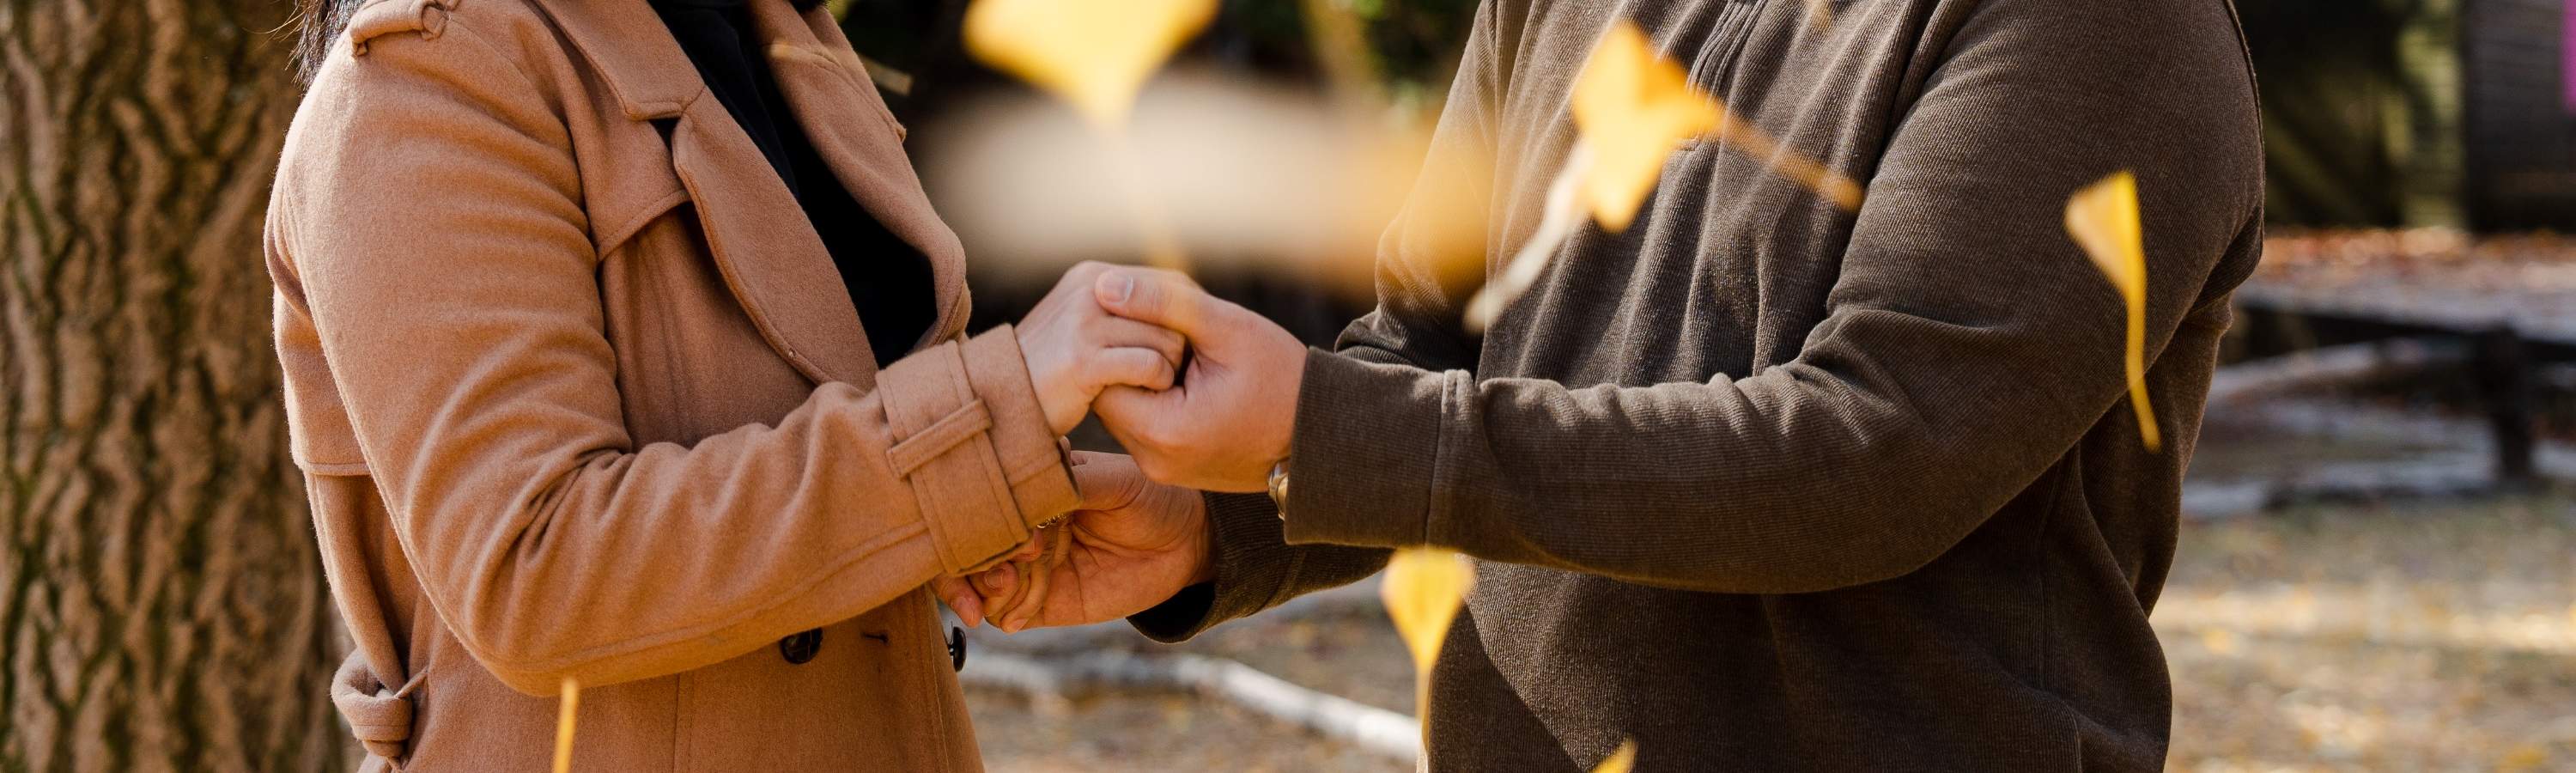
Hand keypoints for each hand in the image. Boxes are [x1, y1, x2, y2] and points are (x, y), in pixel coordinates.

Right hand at [933, 452, 1211, 630]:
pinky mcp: (1040, 600)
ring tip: (1005, 586)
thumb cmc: (1151, 498)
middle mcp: (1019, 523)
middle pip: (965, 540)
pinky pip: (1001, 610)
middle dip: (972, 555)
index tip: (1011, 526)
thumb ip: (1070, 484)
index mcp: (1029, 484)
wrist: (1186, 545)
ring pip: (975, 577)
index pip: (978, 495)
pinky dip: (1000, 612)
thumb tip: (1026, 488)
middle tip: (1005, 563)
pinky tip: (1015, 617)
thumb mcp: (1114, 481)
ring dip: (981, 585)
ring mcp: (1024, 563)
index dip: (979, 512)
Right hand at [1016, 262, 1190, 434]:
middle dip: (1179, 346)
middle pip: (1173, 312)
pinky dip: (1157, 382)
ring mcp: (1083, 323)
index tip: (1185, 348)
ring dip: (1169, 368)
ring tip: (1153, 384)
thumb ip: (1121, 309)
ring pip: (1166, 340)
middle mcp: (1090, 290)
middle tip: (1170, 372)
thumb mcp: (1083, 324)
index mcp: (1093, 276)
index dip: (1187, 319)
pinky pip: (1150, 365)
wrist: (1003, 401)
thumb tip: (1177, 299)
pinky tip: (1145, 394)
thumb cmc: (1054, 368)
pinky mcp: (1082, 359)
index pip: (1169, 284)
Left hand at [1088, 268, 1305, 491]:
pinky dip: (1156, 399)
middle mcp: (1154, 461)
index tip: (1161, 324)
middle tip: (1172, 337)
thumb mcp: (1226, 329)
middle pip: (1107, 395)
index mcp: (1164, 431)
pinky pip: (1143, 426)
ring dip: (1142, 379)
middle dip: (1129, 358)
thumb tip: (1104, 285)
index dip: (1123, 338)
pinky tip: (1189, 380)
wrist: (1323, 434)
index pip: (1103, 374)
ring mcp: (1162, 470)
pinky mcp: (1172, 469)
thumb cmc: (1282, 378)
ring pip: (1123, 410)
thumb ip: (1163, 304)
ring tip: (1184, 358)